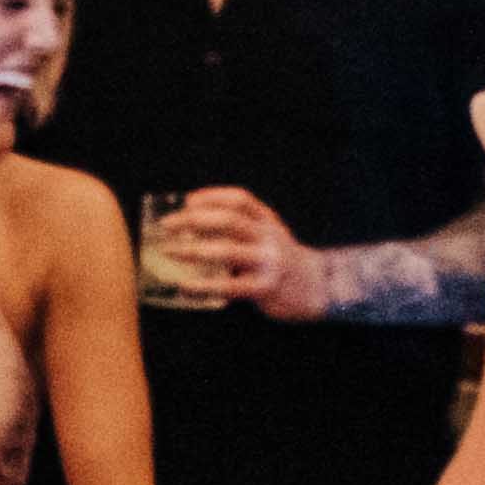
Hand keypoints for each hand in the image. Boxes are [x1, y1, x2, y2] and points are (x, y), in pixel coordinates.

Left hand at [155, 185, 302, 313]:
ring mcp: (268, 261)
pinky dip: (203, 285)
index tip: (187, 200)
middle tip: (166, 225)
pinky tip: (183, 285)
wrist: (318, 288)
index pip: (240, 199)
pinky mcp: (265, 288)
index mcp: (268, 220)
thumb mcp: (267, 235)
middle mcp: (269, 236)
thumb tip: (189, 227)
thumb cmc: (280, 261)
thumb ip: (241, 229)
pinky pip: (229, 286)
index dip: (212, 197)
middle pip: (229, 220)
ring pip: (227, 251)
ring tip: (168, 251)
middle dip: (193, 220)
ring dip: (193, 250)